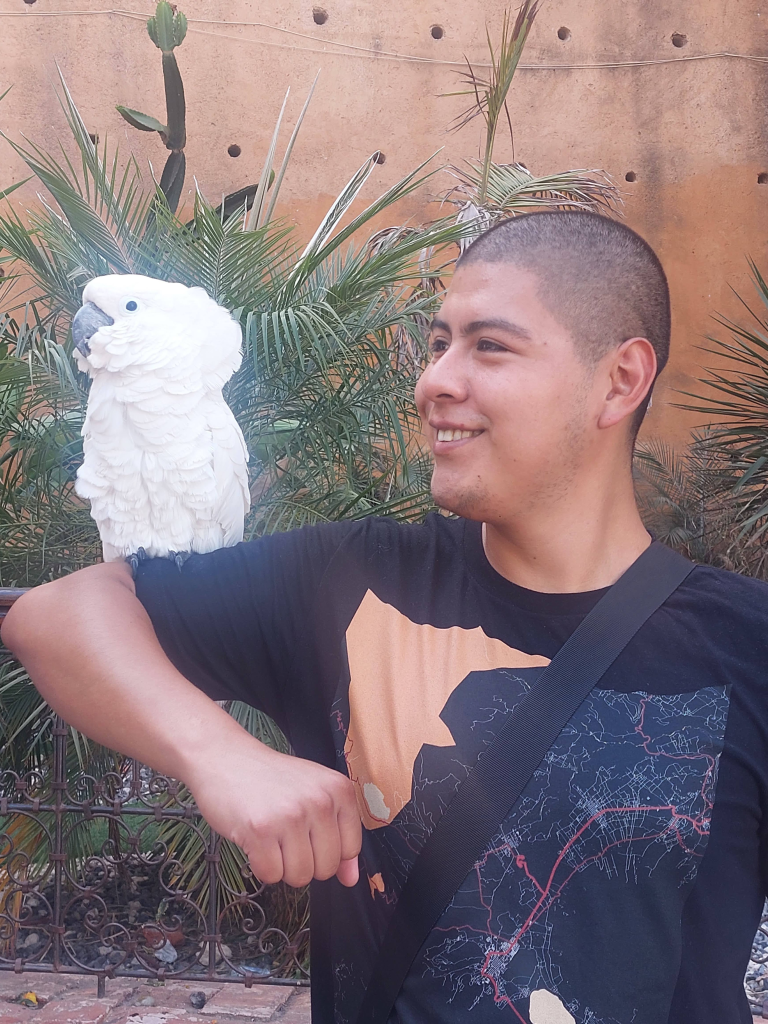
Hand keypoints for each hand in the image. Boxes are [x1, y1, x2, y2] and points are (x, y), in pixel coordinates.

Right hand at [186, 735, 361, 887]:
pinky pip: (271, 875)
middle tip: (286, 834)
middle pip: (326, 868)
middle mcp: (319, 801)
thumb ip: (338, 834)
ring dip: (282, 866)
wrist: (225, 758)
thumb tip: (351, 878)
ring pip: (300, 877)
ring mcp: (290, 816)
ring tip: (271, 836)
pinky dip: (260, 866)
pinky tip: (255, 840)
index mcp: (339, 790)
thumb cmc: (270, 779)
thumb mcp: (313, 795)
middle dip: (304, 862)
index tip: (310, 835)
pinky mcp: (260, 831)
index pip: (350, 848)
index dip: (328, 852)